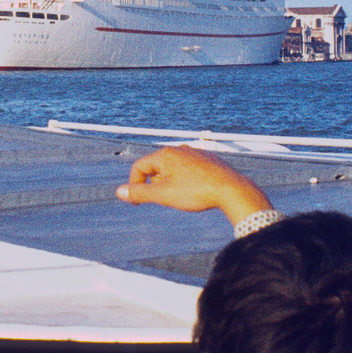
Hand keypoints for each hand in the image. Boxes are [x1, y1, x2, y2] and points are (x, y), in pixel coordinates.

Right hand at [115, 145, 273, 226]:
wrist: (232, 189)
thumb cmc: (197, 192)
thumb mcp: (164, 195)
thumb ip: (140, 193)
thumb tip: (119, 192)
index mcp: (166, 155)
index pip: (140, 167)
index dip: (134, 185)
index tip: (137, 203)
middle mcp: (179, 150)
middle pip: (156, 167)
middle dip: (155, 185)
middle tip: (163, 200)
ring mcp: (194, 153)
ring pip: (172, 168)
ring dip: (169, 183)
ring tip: (180, 197)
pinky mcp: (206, 160)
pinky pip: (188, 169)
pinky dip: (184, 180)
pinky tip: (194, 192)